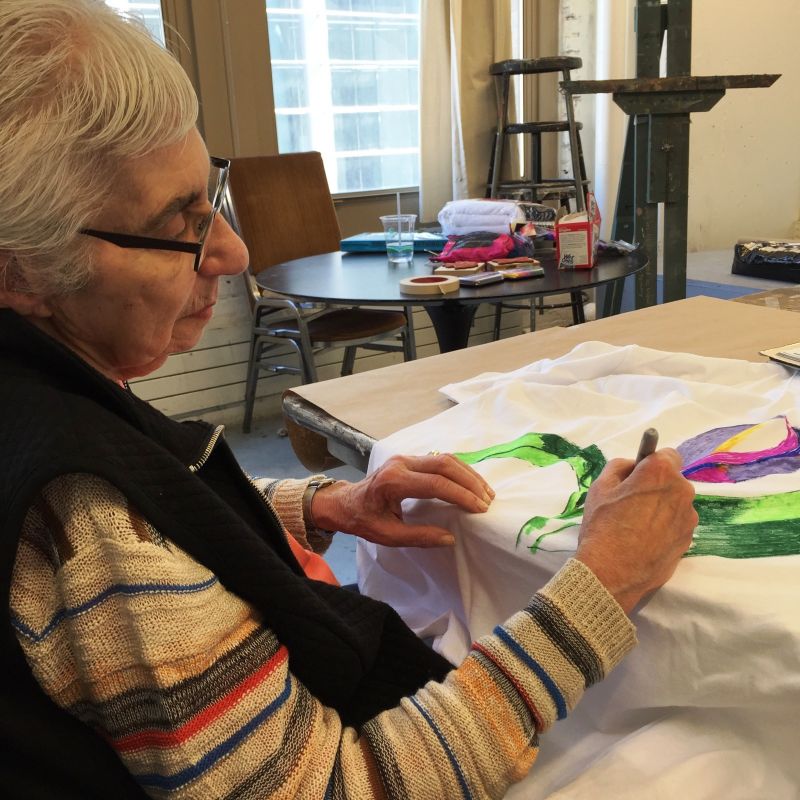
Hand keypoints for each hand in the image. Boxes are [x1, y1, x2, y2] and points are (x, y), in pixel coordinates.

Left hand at [310, 453, 494, 547]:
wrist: (345, 502)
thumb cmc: (363, 520)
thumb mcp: (388, 535)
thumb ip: (419, 537)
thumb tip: (450, 538)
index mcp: (393, 481)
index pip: (436, 484)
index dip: (461, 495)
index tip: (479, 508)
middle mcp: (401, 463)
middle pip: (444, 465)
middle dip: (469, 482)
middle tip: (487, 500)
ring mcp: (405, 458)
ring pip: (444, 458)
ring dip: (467, 474)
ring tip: (485, 492)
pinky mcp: (409, 459)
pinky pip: (439, 460)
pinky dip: (458, 471)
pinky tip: (470, 484)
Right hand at [574, 448, 697, 613]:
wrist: (612, 572)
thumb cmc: (603, 525)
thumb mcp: (600, 486)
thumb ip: (619, 466)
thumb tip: (633, 466)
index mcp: (660, 472)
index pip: (668, 454)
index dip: (651, 463)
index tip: (637, 476)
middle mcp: (682, 491)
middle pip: (673, 480)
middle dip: (657, 486)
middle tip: (632, 502)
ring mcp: (689, 518)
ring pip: (676, 503)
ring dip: (663, 508)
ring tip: (638, 526)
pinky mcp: (689, 540)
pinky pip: (677, 524)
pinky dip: (665, 528)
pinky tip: (645, 541)